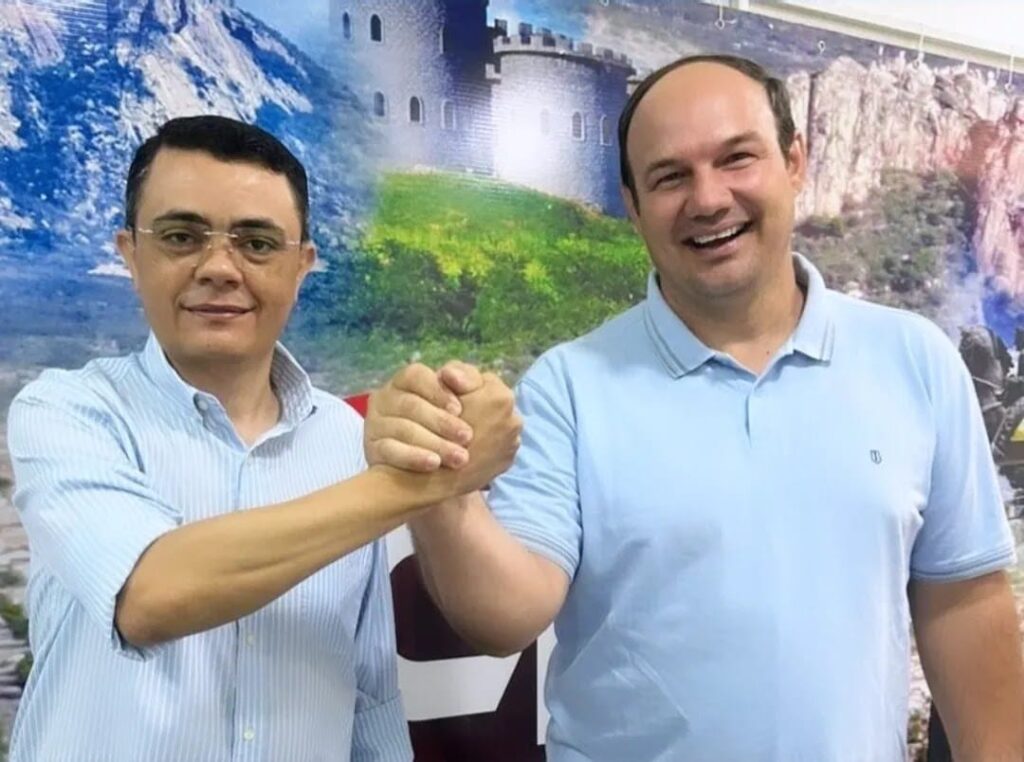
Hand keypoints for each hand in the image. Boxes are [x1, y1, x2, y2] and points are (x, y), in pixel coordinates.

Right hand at [364, 361, 485, 471]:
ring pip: (402, 430)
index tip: (459, 409)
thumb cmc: (454, 420)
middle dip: (441, 421)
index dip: (437, 391)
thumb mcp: (466, 395)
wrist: (438, 464)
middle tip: (467, 437)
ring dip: (434, 443)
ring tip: (459, 456)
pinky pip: (391, 452)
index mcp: (405, 380)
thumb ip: (466, 378)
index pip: (415, 376)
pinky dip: (413, 457)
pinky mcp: (374, 450)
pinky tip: (433, 464)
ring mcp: (376, 424)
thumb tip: (451, 375)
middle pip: (410, 405)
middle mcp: (385, 398)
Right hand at [443, 371, 521, 495]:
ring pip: (497, 423)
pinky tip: (468, 447)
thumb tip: (452, 372)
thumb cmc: (436, 430)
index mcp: (501, 398)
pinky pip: (498, 443)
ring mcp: (513, 442)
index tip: (452, 399)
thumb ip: (454, 376)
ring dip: (485, 425)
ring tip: (463, 432)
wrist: (437, 477)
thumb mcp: (441, 393)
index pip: (484, 380)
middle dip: (479, 405)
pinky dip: (487, 443)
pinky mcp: (508, 460)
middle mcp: (514, 419)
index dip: (464, 386)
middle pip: (494, 402)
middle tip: (458, 414)